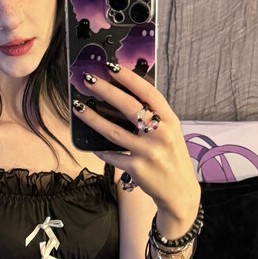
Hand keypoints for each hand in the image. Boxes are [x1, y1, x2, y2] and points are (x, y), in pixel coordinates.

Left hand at [73, 64, 199, 221]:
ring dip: (92, 118)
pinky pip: (112, 156)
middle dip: (105, 90)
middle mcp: (160, 133)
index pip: (148, 93)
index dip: (129, 78)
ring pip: (113, 132)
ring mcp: (148, 152)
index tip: (112, 67)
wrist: (179, 191)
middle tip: (88, 80)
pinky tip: (92, 145)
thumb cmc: (171, 158)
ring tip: (78, 108)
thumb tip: (126, 96)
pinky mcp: (137, 168)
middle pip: (128, 107)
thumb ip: (155, 116)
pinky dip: (101, 150)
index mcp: (170, 120)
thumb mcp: (171, 132)